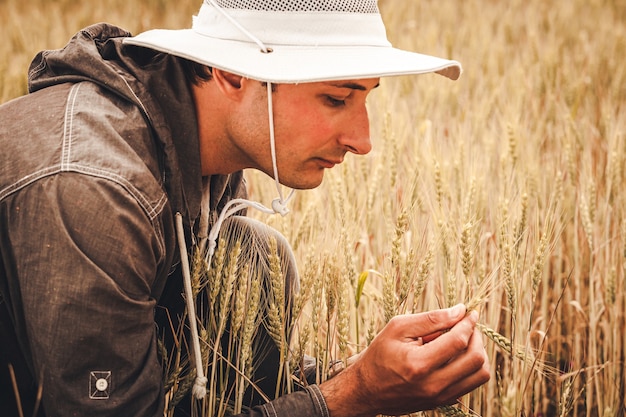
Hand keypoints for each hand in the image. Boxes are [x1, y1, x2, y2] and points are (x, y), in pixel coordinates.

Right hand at [319, 304, 489, 416]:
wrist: (366, 389)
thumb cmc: (380, 354)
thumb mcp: (398, 328)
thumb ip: (431, 319)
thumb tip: (460, 311)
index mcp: (419, 363)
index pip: (458, 341)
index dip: (468, 323)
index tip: (470, 313)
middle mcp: (433, 384)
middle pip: (476, 359)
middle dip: (476, 337)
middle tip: (466, 326)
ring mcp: (440, 397)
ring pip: (479, 374)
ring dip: (477, 353)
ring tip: (462, 341)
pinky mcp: (443, 402)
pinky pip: (471, 384)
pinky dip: (469, 367)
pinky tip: (454, 356)